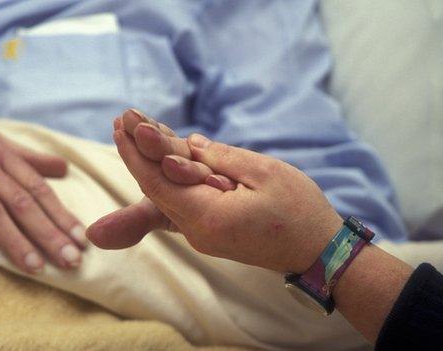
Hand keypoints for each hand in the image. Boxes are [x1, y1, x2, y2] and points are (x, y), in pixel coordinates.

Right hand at [0, 92, 86, 272]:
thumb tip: (63, 169)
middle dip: (48, 233)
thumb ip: (27, 158)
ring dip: (14, 241)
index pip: (38, 188)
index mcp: (1, 153)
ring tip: (35, 268)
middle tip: (70, 261)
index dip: (61, 215)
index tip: (80, 240)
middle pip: (22, 202)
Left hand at [89, 110, 342, 273]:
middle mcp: (197, 232)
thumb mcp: (263, 173)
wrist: (319, 254)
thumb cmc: (299, 212)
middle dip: (139, 152)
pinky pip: (183, 203)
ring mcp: (202, 235)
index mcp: (208, 218)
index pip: (157, 182)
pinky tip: (163, 157)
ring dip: (152, 163)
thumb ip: (220, 158)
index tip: (122, 123)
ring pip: (168, 195)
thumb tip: (188, 145)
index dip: (136, 152)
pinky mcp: (211, 232)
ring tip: (138, 130)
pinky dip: (172, 179)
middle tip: (125, 119)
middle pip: (157, 188)